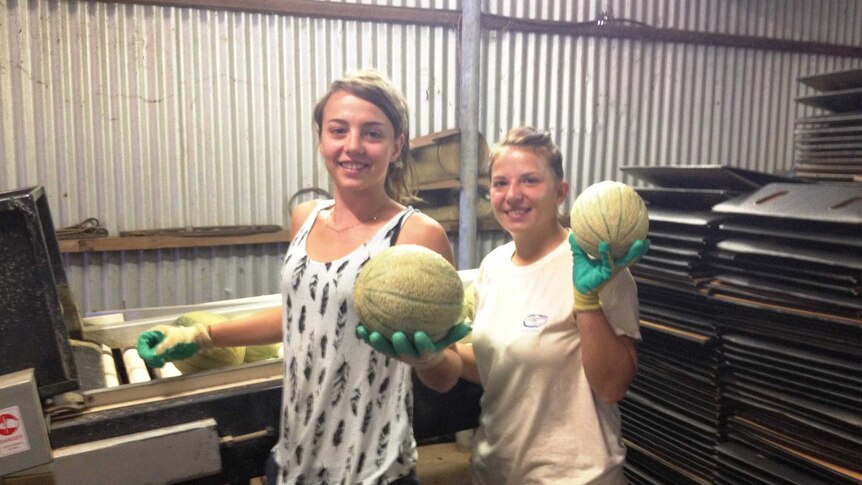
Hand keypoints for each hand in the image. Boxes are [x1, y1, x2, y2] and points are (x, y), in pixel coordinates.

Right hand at [136, 324, 212, 367]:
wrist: (194, 340)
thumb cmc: (184, 336)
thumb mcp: (174, 339)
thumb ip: (164, 346)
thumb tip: (155, 354)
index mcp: (155, 332)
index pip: (142, 339)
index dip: (142, 348)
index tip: (148, 356)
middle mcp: (154, 339)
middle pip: (144, 349)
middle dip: (148, 356)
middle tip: (158, 361)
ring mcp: (157, 346)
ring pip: (149, 355)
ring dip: (153, 360)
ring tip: (161, 362)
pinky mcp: (162, 353)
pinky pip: (155, 359)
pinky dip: (157, 362)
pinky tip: (163, 363)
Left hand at [355, 323, 470, 368]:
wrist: (426, 360)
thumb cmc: (438, 343)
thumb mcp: (448, 340)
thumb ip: (457, 332)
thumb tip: (469, 323)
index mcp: (426, 353)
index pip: (425, 350)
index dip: (422, 344)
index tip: (419, 335)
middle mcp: (410, 355)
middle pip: (403, 352)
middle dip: (399, 345)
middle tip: (396, 335)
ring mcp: (397, 354)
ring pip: (386, 350)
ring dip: (377, 342)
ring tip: (369, 332)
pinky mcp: (387, 350)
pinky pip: (376, 344)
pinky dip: (367, 337)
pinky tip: (359, 327)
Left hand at [570, 233, 648, 311]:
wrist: (580, 289)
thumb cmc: (583, 275)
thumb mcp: (580, 257)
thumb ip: (578, 246)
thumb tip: (573, 234)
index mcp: (612, 261)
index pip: (624, 251)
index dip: (632, 245)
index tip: (640, 235)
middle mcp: (615, 265)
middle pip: (630, 256)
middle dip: (639, 250)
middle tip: (646, 240)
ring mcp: (612, 269)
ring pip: (626, 260)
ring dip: (633, 252)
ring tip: (639, 243)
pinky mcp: (606, 274)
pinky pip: (607, 262)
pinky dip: (606, 253)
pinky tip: (604, 245)